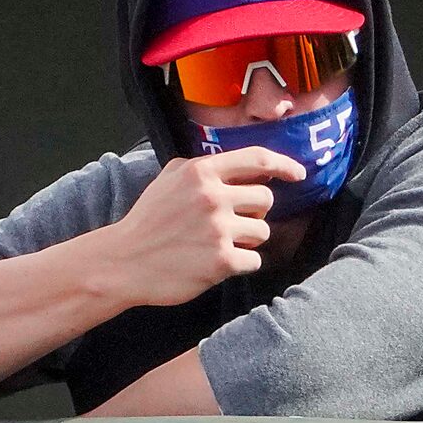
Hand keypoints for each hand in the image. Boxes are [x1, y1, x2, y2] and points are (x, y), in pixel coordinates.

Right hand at [98, 148, 306, 307]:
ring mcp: (218, 229)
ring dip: (248, 240)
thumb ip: (198, 168)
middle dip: (254, 213)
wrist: (124, 262)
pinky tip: (218, 263)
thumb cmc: (147, 221)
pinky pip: (254, 260)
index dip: (284, 165)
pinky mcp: (221, 260)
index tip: (298, 174)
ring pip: (263, 232)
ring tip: (219, 244)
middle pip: (265, 200)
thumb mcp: (167, 180)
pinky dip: (242, 263)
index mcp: (201, 172)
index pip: (256, 159)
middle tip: (231, 224)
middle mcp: (213, 197)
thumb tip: (232, 165)